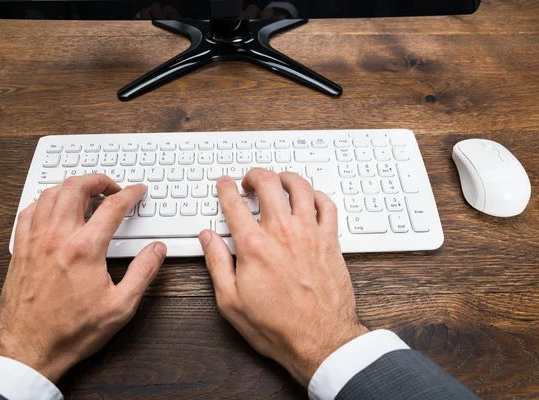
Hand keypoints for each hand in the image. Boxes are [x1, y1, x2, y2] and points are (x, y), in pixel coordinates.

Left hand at [0, 175, 165, 382]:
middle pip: (77, 187)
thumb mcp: (120, 306)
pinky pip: (29, 211)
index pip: (113, 206)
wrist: (28, 350)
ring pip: (51, 194)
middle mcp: (57, 238)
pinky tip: (54, 209)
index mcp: (85, 249)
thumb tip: (156, 249)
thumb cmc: (70, 331)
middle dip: (98, 180)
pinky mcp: (20, 250)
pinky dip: (45, 201)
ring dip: (72, 187)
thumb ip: (143, 272)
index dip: (130, 193)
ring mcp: (35, 241)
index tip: (137, 191)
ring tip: (87, 193)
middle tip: (112, 187)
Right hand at [199, 170, 368, 386]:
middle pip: (268, 183)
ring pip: (300, 187)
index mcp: (253, 245)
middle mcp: (282, 232)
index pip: (234, 203)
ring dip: (286, 177)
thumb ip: (217, 262)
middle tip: (249, 181)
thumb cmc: (277, 325)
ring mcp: (309, 233)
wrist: (319, 340)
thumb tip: (207, 238)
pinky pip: (327, 205)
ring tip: (278, 180)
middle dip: (255, 175)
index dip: (226, 188)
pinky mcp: (330, 241)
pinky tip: (311, 198)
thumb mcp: (231, 300)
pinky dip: (317, 195)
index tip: (225, 184)